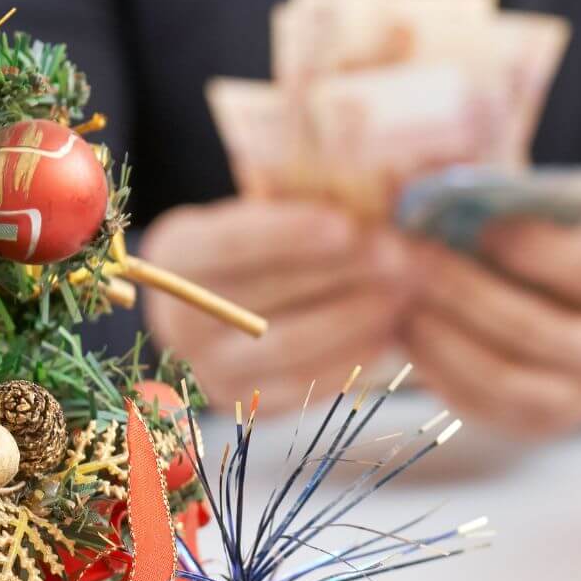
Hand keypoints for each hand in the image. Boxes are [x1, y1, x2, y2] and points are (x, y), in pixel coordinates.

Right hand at [140, 199, 409, 409]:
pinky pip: (302, 386)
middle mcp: (179, 318)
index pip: (230, 245)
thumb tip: (376, 179)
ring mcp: (207, 367)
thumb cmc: (266, 230)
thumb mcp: (271, 194)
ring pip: (289, 346)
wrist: (234, 293)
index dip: (290, 235)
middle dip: (341, 275)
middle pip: (266, 299)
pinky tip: (390, 330)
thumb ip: (309, 184)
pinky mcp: (242, 401)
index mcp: (175, 254)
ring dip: (357, 318)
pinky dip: (351, 358)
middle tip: (403, 256)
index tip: (349, 225)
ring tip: (405, 290)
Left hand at [402, 219, 580, 436]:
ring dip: (442, 337)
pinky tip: (404, 333)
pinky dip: (435, 369)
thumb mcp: (562, 225)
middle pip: (534, 329)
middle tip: (412, 257)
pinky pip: (477, 405)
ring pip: (501, 376)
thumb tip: (435, 168)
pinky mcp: (534, 427)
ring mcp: (574, 400)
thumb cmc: (566, 264)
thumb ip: (512, 198)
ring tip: (400, 298)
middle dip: (464, 291)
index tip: (478, 221)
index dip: (532, 247)